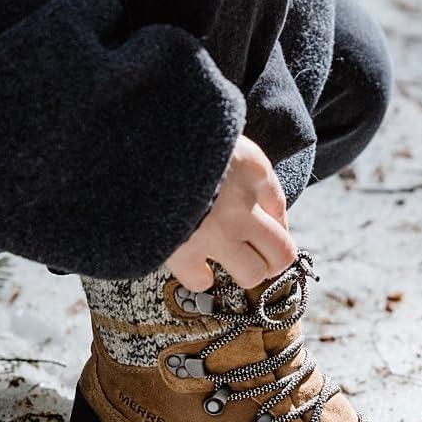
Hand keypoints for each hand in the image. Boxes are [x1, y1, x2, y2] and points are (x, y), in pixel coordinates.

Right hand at [167, 134, 296, 291]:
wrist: (140, 146)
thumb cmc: (182, 139)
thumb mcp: (230, 142)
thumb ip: (256, 176)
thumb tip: (275, 216)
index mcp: (252, 175)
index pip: (280, 209)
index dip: (277, 228)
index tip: (266, 229)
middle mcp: (240, 211)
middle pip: (280, 256)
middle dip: (272, 258)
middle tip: (257, 255)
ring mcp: (213, 236)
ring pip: (251, 275)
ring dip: (243, 270)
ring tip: (228, 260)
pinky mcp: (181, 252)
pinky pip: (200, 281)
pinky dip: (199, 276)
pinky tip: (195, 263)